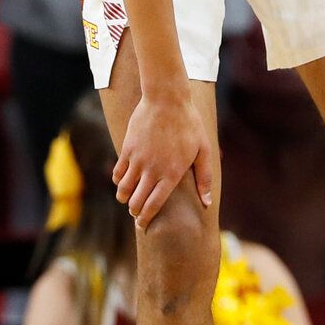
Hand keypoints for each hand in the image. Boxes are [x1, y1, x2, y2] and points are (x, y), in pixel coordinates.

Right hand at [114, 90, 214, 226]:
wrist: (166, 98)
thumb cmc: (189, 124)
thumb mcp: (203, 150)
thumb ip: (204, 178)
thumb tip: (207, 203)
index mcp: (172, 174)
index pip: (154, 205)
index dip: (146, 219)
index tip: (143, 225)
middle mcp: (152, 170)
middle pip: (136, 202)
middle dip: (135, 212)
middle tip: (136, 214)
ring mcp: (138, 160)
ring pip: (124, 190)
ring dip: (124, 198)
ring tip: (128, 199)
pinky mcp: (127, 149)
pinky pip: (118, 173)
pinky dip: (118, 181)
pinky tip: (123, 182)